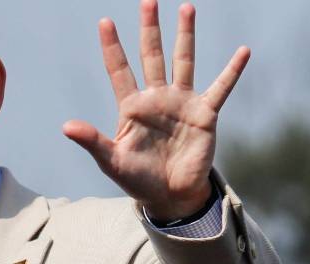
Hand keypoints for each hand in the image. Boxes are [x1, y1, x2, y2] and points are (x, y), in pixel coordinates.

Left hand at [63, 0, 249, 220]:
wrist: (171, 197)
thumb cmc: (138, 179)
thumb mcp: (112, 161)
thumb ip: (92, 141)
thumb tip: (66, 126)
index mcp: (132, 107)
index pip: (120, 70)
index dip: (112, 47)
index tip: (105, 21)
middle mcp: (157, 98)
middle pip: (152, 55)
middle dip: (150, 28)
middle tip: (148, 0)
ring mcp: (181, 103)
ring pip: (184, 61)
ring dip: (185, 35)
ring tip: (186, 7)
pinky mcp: (204, 114)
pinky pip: (221, 88)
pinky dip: (232, 71)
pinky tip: (244, 51)